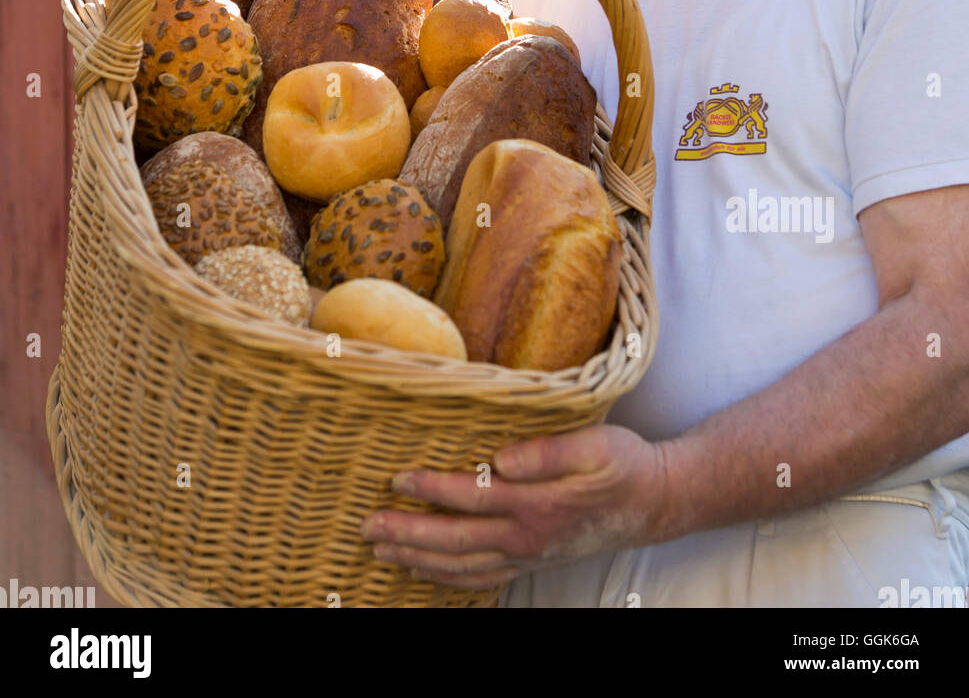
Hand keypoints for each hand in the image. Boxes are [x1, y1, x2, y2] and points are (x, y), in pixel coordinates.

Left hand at [360, 423, 668, 589]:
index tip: (397, 479)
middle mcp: (526, 536)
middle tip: (368, 526)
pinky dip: (448, 578)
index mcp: (537, 503)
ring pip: (461, 563)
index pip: (472, 496)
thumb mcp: (596, 444)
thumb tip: (503, 456)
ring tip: (380, 549)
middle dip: (408, 534)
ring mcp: (527, 554)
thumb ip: (549, 452)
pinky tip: (424, 572)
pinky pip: (482, 578)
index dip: (433, 489)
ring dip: (418, 558)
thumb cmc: (623, 464)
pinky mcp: (531, 560)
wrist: (654, 501)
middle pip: (455, 539)